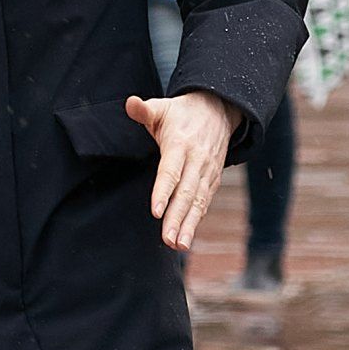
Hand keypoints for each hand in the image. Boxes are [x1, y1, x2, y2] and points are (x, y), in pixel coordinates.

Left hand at [129, 91, 244, 252]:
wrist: (218, 110)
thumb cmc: (182, 113)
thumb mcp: (163, 107)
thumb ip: (145, 110)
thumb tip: (130, 104)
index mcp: (181, 144)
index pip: (171, 171)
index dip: (163, 191)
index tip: (155, 211)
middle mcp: (197, 160)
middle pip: (186, 192)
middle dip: (178, 218)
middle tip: (168, 240)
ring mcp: (207, 171)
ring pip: (198, 202)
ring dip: (189, 225)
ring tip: (179, 245)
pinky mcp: (212, 180)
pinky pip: (204, 202)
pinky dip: (197, 220)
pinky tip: (187, 238)